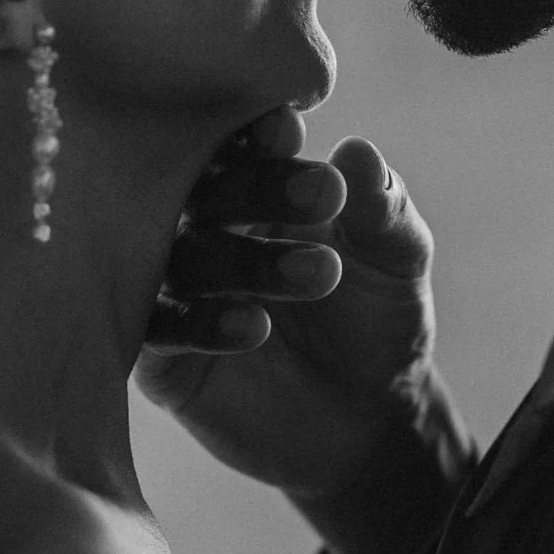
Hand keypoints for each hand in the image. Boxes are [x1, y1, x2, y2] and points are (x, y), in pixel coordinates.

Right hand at [139, 110, 470, 553]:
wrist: (368, 425)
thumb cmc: (379, 322)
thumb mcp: (396, 261)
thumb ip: (382, 208)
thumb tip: (360, 152)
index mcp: (254, 187)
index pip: (241, 142)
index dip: (258, 131)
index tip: (288, 128)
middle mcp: (204, 230)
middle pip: (203, 190)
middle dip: (258, 187)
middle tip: (324, 196)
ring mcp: (175, 290)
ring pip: (182, 257)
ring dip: (244, 259)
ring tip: (320, 272)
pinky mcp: (160, 357)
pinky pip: (157, 331)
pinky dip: (200, 323)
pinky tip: (254, 326)